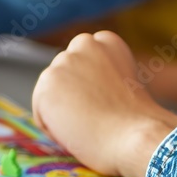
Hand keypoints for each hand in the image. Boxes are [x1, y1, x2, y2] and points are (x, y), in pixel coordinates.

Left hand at [32, 31, 176, 176]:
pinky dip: (53, 129)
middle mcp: (83, 43)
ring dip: (62, 112)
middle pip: (63, 76)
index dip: (89, 88)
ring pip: (50, 95)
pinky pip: (41, 114)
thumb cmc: (136, 123)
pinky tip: (76, 132)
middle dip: (72, 96)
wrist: (135, 136)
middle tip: (93, 118)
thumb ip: (101, 76)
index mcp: (106, 40)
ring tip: (88, 125)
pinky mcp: (46, 84)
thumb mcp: (124, 83)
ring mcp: (63, 62)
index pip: (82, 63)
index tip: (104, 104)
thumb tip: (79, 92)